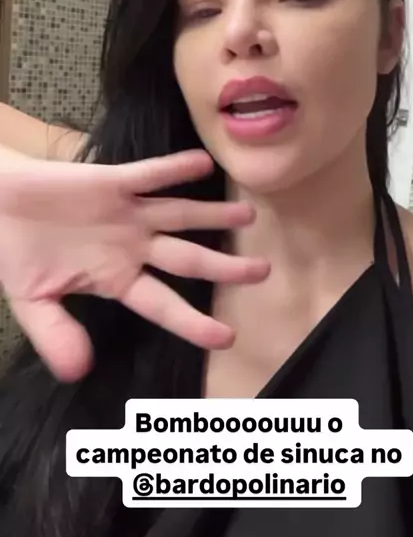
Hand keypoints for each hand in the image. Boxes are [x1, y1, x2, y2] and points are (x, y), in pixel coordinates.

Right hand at [0, 150, 268, 380]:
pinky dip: (174, 169)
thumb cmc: (18, 255)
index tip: (228, 337)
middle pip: (188, 258)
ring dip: (214, 214)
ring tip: (249, 214)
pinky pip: (149, 175)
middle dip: (225, 266)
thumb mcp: (34, 303)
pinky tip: (202, 163)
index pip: (163, 305)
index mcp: (116, 279)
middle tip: (263, 272)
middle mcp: (132, 246)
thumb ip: (56, 335)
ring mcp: (127, 213)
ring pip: (180, 214)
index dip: (194, 322)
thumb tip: (77, 373)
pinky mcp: (113, 181)